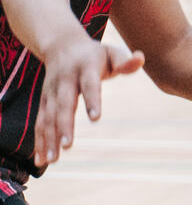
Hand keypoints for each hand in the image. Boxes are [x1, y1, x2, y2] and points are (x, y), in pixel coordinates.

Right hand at [35, 30, 144, 165]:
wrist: (61, 44)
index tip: (96, 118)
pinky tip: (42, 160)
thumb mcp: (112, 52)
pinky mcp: (43, 100)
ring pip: (48, 116)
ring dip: (49, 138)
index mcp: (85, 68)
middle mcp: (65, 80)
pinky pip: (40, 122)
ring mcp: (51, 91)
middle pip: (64, 104)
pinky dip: (39, 141)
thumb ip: (125, 61)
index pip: (90, 85)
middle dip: (64, 125)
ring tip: (53, 160)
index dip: (93, 100)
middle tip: (68, 146)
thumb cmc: (95, 53)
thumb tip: (140, 59)